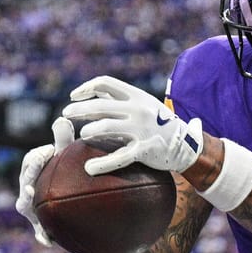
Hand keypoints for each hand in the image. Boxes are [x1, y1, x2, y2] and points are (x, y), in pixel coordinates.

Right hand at [15, 117, 73, 246]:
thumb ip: (64, 139)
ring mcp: (32, 205)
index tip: (49, 151)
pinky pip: (38, 230)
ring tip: (35, 206)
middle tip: (35, 181)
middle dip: (30, 180)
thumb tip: (62, 119)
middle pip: (25, 182)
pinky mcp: (40, 222)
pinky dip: (41, 235)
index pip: (31, 160)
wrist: (74, 194)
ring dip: (30, 207)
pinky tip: (48, 241)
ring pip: (25, 206)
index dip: (38, 156)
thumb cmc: (68, 167)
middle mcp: (29, 185)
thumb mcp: (67, 153)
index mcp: (34, 167)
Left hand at [62, 75, 202, 174]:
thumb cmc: (158, 122)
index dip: (86, 88)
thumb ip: (119, 98)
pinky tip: (89, 168)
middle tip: (66, 114)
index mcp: (136, 95)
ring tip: (81, 135)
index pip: (105, 83)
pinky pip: (120, 157)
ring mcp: (141, 129)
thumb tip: (93, 92)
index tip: (73, 96)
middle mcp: (138, 109)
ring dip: (89, 129)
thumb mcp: (143, 104)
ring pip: (107, 126)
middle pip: (101, 105)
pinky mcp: (144, 150)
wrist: (185, 144)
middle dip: (79, 109)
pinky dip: (102, 164)